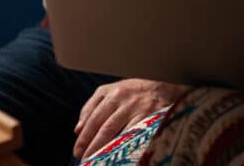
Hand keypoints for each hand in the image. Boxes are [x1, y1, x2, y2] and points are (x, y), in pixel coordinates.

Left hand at [73, 78, 187, 159]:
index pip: (94, 117)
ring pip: (119, 133)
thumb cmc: (136, 91)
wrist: (166, 86)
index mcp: (113, 92)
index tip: (78, 150)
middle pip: (105, 127)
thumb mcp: (114, 90)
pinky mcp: (153, 117)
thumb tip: (77, 129)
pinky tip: (119, 156)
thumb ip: (93, 105)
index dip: (84, 136)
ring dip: (106, 150)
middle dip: (92, 146)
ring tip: (98, 161)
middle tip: (85, 159)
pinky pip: (136, 136)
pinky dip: (126, 147)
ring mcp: (140, 108)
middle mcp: (125, 99)